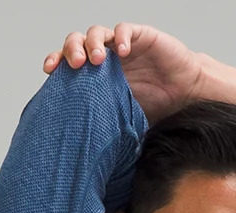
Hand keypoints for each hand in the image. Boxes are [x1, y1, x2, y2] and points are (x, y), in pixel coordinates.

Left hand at [41, 23, 204, 122]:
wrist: (185, 98)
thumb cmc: (155, 109)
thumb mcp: (122, 122)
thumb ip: (102, 126)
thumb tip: (80, 159)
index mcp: (95, 76)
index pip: (69, 63)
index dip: (57, 63)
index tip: (49, 72)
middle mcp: (106, 57)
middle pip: (78, 42)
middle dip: (72, 50)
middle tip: (75, 65)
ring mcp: (122, 45)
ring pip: (98, 32)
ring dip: (93, 43)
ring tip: (95, 59)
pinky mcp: (142, 36)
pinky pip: (126, 30)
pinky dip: (121, 37)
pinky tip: (121, 50)